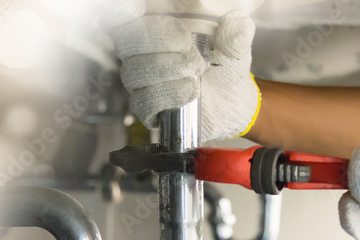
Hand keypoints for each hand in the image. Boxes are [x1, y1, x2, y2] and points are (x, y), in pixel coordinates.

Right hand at [101, 3, 259, 141]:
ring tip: (196, 72)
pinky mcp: (147, 108)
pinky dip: (168, 96)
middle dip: (157, 42)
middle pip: (126, 42)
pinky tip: (190, 92)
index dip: (122, 13)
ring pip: (134, 73)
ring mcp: (141, 82)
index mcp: (156, 30)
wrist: (233, 101)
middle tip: (189, 48)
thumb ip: (234, 32)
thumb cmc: (225, 66)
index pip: (123, 18)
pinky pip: (143, 102)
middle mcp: (141, 53)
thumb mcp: (234, 45)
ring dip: (168, 71)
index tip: (137, 10)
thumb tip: (236, 20)